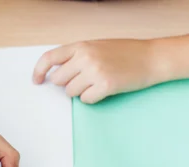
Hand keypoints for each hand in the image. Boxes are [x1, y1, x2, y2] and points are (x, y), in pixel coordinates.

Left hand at [32, 39, 162, 103]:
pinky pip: (86, 100)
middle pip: (59, 80)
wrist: (151, 58)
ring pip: (71, 92)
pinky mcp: (105, 85)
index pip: (49, 58)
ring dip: (80, 93)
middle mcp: (85, 57)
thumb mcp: (97, 46)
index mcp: (81, 46)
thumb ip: (77, 55)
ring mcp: (95, 71)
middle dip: (67, 85)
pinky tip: (104, 90)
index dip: (39, 71)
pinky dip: (92, 99)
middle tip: (83, 82)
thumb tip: (58, 72)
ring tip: (96, 85)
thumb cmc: (126, 53)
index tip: (37, 81)